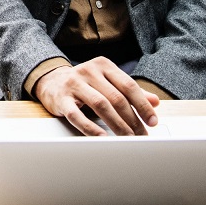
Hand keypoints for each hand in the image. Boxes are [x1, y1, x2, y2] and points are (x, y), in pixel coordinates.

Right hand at [33, 57, 160, 135]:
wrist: (51, 81)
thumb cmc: (84, 84)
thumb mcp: (107, 83)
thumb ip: (129, 91)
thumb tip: (155, 102)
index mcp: (104, 66)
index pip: (129, 86)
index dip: (143, 105)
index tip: (152, 121)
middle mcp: (89, 71)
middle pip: (116, 98)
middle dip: (132, 119)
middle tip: (140, 135)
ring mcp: (74, 84)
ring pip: (100, 105)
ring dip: (116, 125)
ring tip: (126, 138)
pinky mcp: (61, 99)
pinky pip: (77, 116)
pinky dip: (91, 128)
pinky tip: (101, 137)